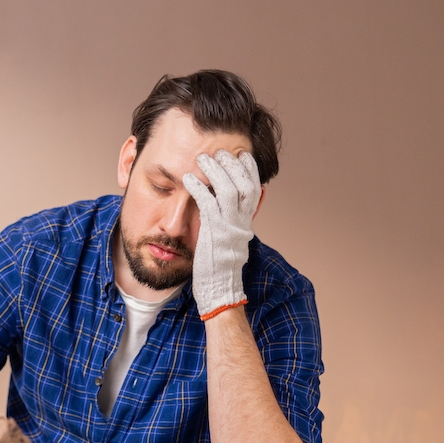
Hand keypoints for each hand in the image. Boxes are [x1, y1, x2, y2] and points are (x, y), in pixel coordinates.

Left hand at [182, 150, 260, 317]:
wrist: (219, 290)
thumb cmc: (220, 266)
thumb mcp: (232, 239)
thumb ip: (234, 220)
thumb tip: (234, 205)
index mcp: (246, 222)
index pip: (254, 188)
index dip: (249, 168)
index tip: (241, 153)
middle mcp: (242, 222)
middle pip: (244, 183)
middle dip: (232, 163)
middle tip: (219, 151)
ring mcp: (229, 227)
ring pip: (229, 189)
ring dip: (215, 171)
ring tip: (202, 158)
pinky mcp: (214, 233)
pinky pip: (208, 204)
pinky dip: (199, 188)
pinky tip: (189, 179)